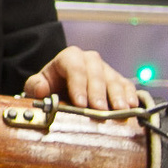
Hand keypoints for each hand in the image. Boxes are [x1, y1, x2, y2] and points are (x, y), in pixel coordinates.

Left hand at [23, 46, 144, 112]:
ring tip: (120, 111)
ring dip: (117, 96)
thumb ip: (35, 85)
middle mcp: (90, 60)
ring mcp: (106, 69)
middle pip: (96, 74)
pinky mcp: (118, 80)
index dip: (78, 86)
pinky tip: (132, 106)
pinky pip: (127, 85)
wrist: (63, 86)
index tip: (80, 104)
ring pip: (113, 79)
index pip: (74, 68)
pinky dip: (130, 95)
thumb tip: (42, 89)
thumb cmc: (52, 86)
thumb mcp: (38, 84)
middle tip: (100, 110)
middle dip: (98, 93)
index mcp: (69, 57)